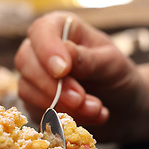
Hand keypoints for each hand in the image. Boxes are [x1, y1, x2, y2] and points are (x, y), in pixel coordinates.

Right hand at [15, 11, 140, 126]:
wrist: (123, 106)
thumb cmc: (118, 76)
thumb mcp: (111, 63)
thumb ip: (88, 59)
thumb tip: (64, 55)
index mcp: (62, 29)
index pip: (41, 31)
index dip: (47, 50)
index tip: (62, 71)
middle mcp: (42, 51)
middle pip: (26, 62)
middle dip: (54, 86)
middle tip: (80, 100)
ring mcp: (35, 78)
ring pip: (28, 90)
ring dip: (61, 106)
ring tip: (95, 110)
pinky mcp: (36, 103)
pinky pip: (37, 111)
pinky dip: (62, 119)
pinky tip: (90, 117)